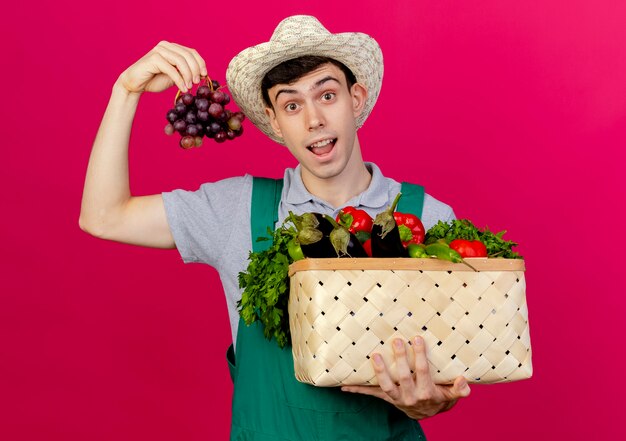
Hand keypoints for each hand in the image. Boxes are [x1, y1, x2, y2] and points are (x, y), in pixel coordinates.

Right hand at [116, 41, 207, 94]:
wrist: (135, 84)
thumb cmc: (154, 80)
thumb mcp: (175, 76)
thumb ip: (185, 73)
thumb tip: (202, 74)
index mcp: (172, 48)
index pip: (191, 52)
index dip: (200, 63)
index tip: (204, 75)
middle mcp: (166, 46)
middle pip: (188, 55)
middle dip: (195, 70)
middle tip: (197, 82)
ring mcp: (159, 50)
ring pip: (181, 61)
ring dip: (188, 75)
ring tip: (190, 87)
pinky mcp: (153, 58)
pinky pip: (171, 69)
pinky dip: (179, 80)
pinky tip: (183, 88)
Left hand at [341, 336, 470, 419]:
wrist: (426, 413)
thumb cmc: (439, 397)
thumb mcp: (451, 395)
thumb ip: (459, 389)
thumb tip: (464, 381)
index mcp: (426, 391)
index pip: (423, 370)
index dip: (420, 354)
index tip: (417, 338)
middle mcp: (410, 396)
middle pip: (404, 376)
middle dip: (400, 358)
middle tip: (396, 340)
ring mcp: (397, 398)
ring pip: (386, 385)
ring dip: (380, 371)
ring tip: (375, 355)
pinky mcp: (386, 398)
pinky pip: (371, 394)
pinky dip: (357, 390)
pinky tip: (343, 385)